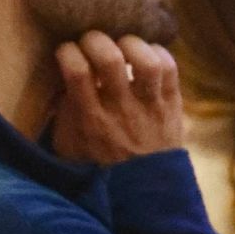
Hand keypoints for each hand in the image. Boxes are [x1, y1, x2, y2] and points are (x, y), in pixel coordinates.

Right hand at [53, 33, 183, 163]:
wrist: (142, 193)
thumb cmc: (98, 167)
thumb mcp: (67, 146)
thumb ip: (63, 113)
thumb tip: (61, 77)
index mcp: (90, 120)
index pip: (77, 72)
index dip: (68, 51)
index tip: (66, 50)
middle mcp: (121, 110)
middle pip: (110, 59)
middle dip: (96, 40)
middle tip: (91, 40)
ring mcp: (150, 107)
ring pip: (146, 61)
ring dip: (131, 43)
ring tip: (121, 43)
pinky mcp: (172, 105)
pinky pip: (171, 68)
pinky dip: (158, 52)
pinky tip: (146, 53)